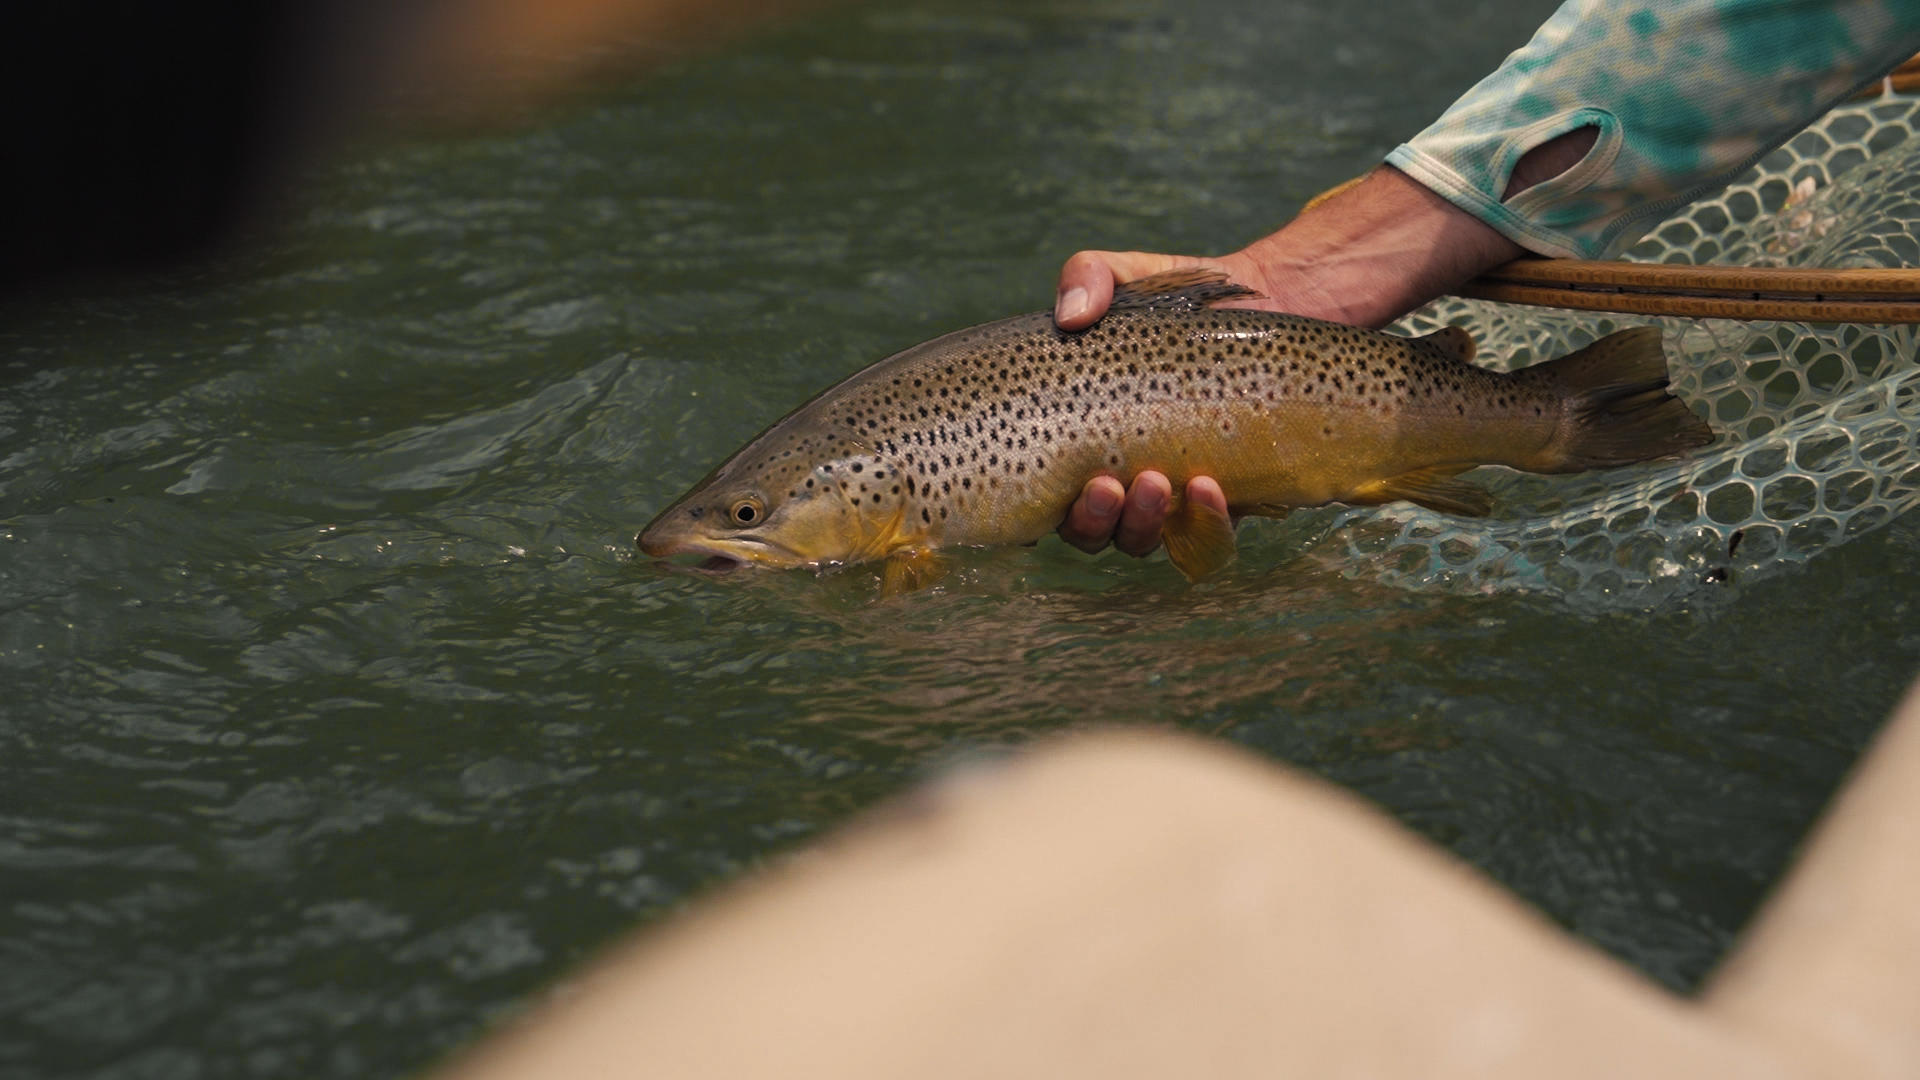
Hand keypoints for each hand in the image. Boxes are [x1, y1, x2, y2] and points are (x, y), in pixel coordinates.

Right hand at [1054, 165, 1528, 555]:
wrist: (1271, 306)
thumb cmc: (1182, 298)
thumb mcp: (1129, 275)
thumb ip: (1088, 276)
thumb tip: (1071, 313)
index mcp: (1083, 438)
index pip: (1048, 497)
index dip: (1045, 508)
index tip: (1071, 473)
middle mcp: (1121, 475)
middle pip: (1091, 530)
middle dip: (1094, 519)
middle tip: (1110, 484)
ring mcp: (1172, 492)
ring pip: (1143, 539)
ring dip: (1142, 523)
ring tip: (1158, 483)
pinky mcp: (1225, 495)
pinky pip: (1207, 534)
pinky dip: (1205, 522)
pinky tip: (1209, 487)